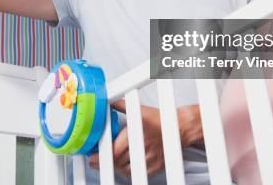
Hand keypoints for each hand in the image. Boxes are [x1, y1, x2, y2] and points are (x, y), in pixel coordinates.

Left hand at [88, 102, 202, 177]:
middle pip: (118, 162)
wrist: (180, 127)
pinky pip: (138, 174)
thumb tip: (107, 99)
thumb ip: (121, 105)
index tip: (92, 156)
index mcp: (137, 132)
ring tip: (109, 162)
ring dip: (116, 167)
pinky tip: (124, 165)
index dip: (101, 156)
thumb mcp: (140, 109)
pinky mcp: (156, 166)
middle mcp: (143, 146)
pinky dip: (129, 171)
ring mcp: (150, 158)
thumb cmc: (160, 119)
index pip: (114, 151)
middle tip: (96, 160)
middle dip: (105, 162)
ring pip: (127, 170)